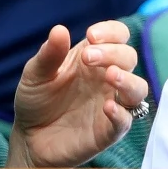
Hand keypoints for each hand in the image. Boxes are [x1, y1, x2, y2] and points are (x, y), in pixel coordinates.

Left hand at [8, 21, 149, 167]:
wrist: (29, 138)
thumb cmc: (36, 100)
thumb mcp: (35, 74)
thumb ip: (49, 54)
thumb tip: (60, 30)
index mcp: (93, 57)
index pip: (118, 35)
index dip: (111, 31)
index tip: (91, 35)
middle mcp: (107, 78)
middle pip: (129, 57)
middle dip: (113, 52)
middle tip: (87, 57)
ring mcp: (111, 103)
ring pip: (138, 88)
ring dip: (128, 80)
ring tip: (111, 75)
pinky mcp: (109, 131)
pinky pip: (126, 121)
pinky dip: (121, 113)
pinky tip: (107, 107)